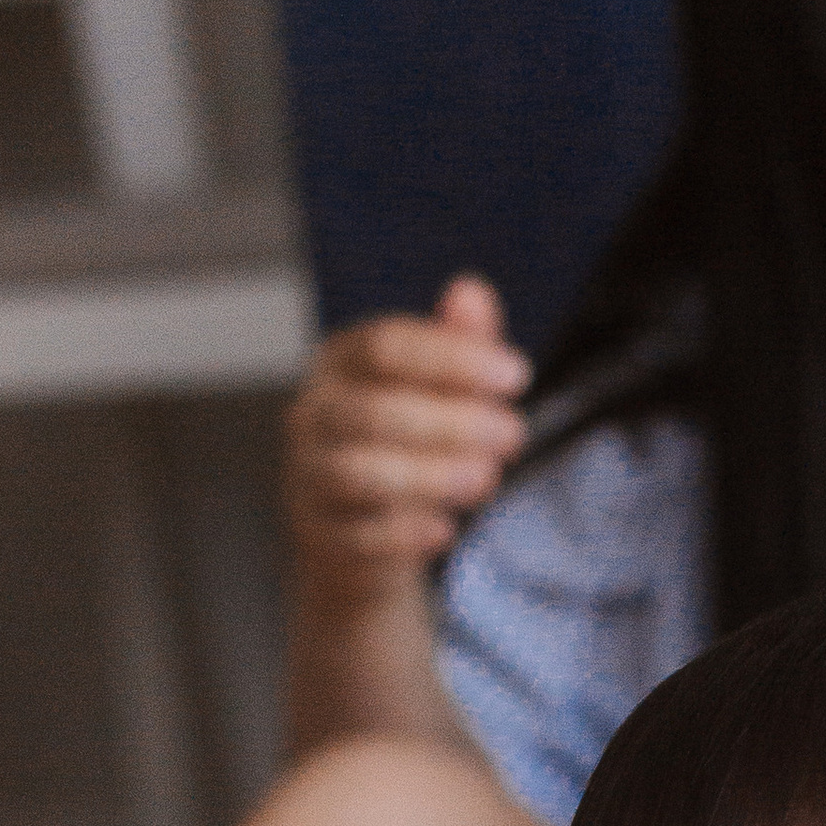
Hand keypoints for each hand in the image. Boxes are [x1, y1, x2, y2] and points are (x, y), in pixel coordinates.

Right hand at [281, 272, 529, 612]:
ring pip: (357, 472)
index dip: (452, 357)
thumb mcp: (436, 387)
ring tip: (486, 477)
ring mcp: (309, 474)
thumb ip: (456, 342)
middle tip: (512, 433)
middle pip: (371, 410)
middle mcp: (315, 412)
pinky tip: (446, 529)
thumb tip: (471, 291)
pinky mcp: (318, 531)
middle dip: (449, 422)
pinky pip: (355, 535)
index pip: (385, 346)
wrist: (357, 527)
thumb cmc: (404, 439)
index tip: (516, 375)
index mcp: (341, 362)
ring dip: (428, 476)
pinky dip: (403, 534)